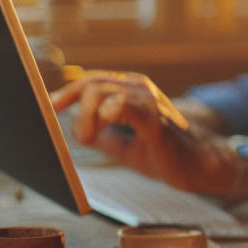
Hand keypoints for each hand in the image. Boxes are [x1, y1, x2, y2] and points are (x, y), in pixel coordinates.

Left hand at [49, 70, 221, 192]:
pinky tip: (103, 122)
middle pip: (92, 82)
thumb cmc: (164, 153)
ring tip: (89, 137)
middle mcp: (139, 89)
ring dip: (87, 116)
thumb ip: (100, 135)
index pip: (92, 81)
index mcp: (131, 91)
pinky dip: (108, 111)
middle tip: (76, 133)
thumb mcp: (123, 145)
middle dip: (72, 103)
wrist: (197, 166)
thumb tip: (74, 128)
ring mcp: (148, 101)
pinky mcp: (155, 119)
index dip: (67, 93)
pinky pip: (125, 106)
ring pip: (102, 91)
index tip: (50, 108)